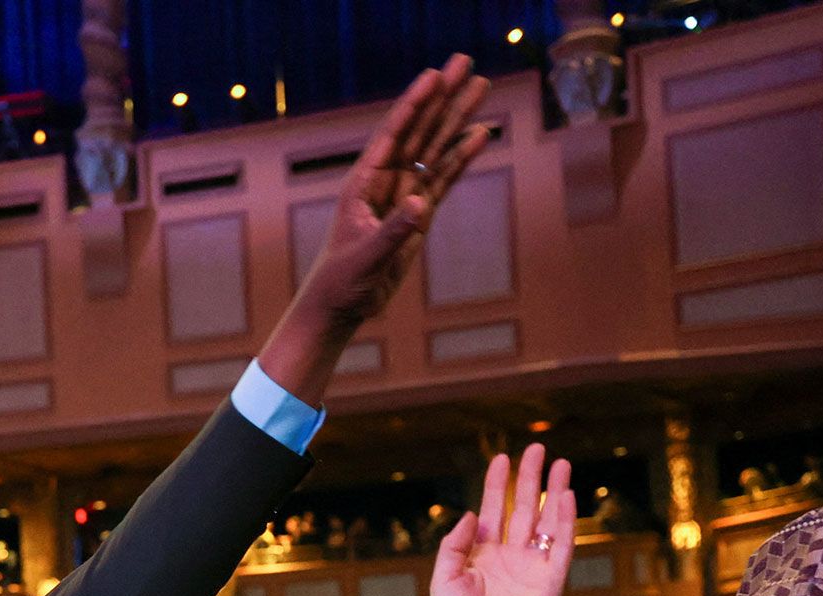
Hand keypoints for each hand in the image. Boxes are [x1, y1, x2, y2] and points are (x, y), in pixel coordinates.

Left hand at [257, 54, 494, 400]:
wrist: (341, 307)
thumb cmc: (342, 282)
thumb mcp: (366, 258)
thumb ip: (393, 231)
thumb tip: (420, 204)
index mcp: (363, 184)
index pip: (393, 135)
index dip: (414, 104)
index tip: (435, 75)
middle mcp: (384, 182)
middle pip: (419, 130)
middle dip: (442, 97)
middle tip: (466, 62)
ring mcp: (402, 196)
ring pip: (435, 149)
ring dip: (457, 118)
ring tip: (481, 86)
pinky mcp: (417, 214)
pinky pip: (443, 178)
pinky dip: (461, 156)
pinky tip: (480, 133)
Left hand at [432, 444, 574, 595]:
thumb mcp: (444, 577)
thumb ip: (455, 543)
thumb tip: (473, 512)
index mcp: (484, 555)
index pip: (495, 510)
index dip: (497, 484)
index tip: (501, 458)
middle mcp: (510, 556)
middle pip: (523, 508)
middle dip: (529, 478)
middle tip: (537, 448)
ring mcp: (533, 566)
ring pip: (546, 520)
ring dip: (553, 492)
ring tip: (560, 463)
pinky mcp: (551, 580)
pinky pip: (561, 545)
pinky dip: (564, 520)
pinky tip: (565, 496)